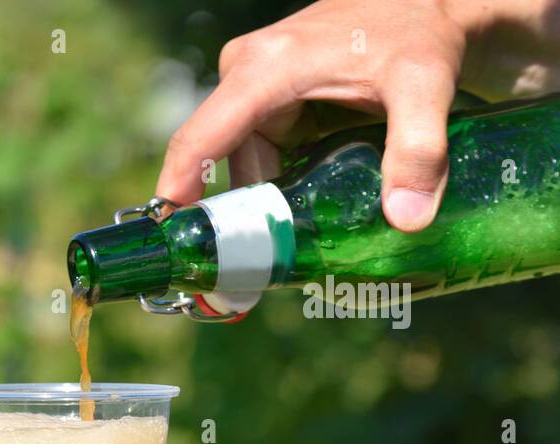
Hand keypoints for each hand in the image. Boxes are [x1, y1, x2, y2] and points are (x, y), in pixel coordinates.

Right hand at [156, 0, 559, 231]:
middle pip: (228, 162)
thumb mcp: (425, 87)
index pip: (198, 139)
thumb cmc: (423, 33)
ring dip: (272, 196)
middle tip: (271, 260)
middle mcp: (247, 72)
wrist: (433, 3)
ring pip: (248, 161)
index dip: (176, 191)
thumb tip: (407, 221)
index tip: (169, 238)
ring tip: (304, 232)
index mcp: (264, 70)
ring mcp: (254, 84)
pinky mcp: (270, 94)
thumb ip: (418, 151)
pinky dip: (281, 180)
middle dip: (247, 210)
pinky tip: (308, 202)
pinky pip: (262, 150)